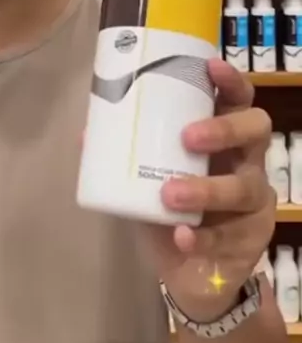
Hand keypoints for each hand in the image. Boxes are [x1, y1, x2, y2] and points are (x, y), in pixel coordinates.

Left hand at [143, 58, 275, 322]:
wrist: (189, 275)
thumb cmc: (170, 211)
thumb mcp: (144, 181)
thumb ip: (124, 158)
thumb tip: (85, 134)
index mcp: (223, 137)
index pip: (238, 99)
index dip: (231, 80)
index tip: (210, 67)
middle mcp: (246, 161)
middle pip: (256, 129)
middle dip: (224, 129)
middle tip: (188, 137)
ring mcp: (255, 200)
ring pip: (245, 186)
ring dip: (205, 188)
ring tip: (169, 194)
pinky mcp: (253, 239)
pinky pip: (230, 235)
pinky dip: (202, 236)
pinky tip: (181, 235)